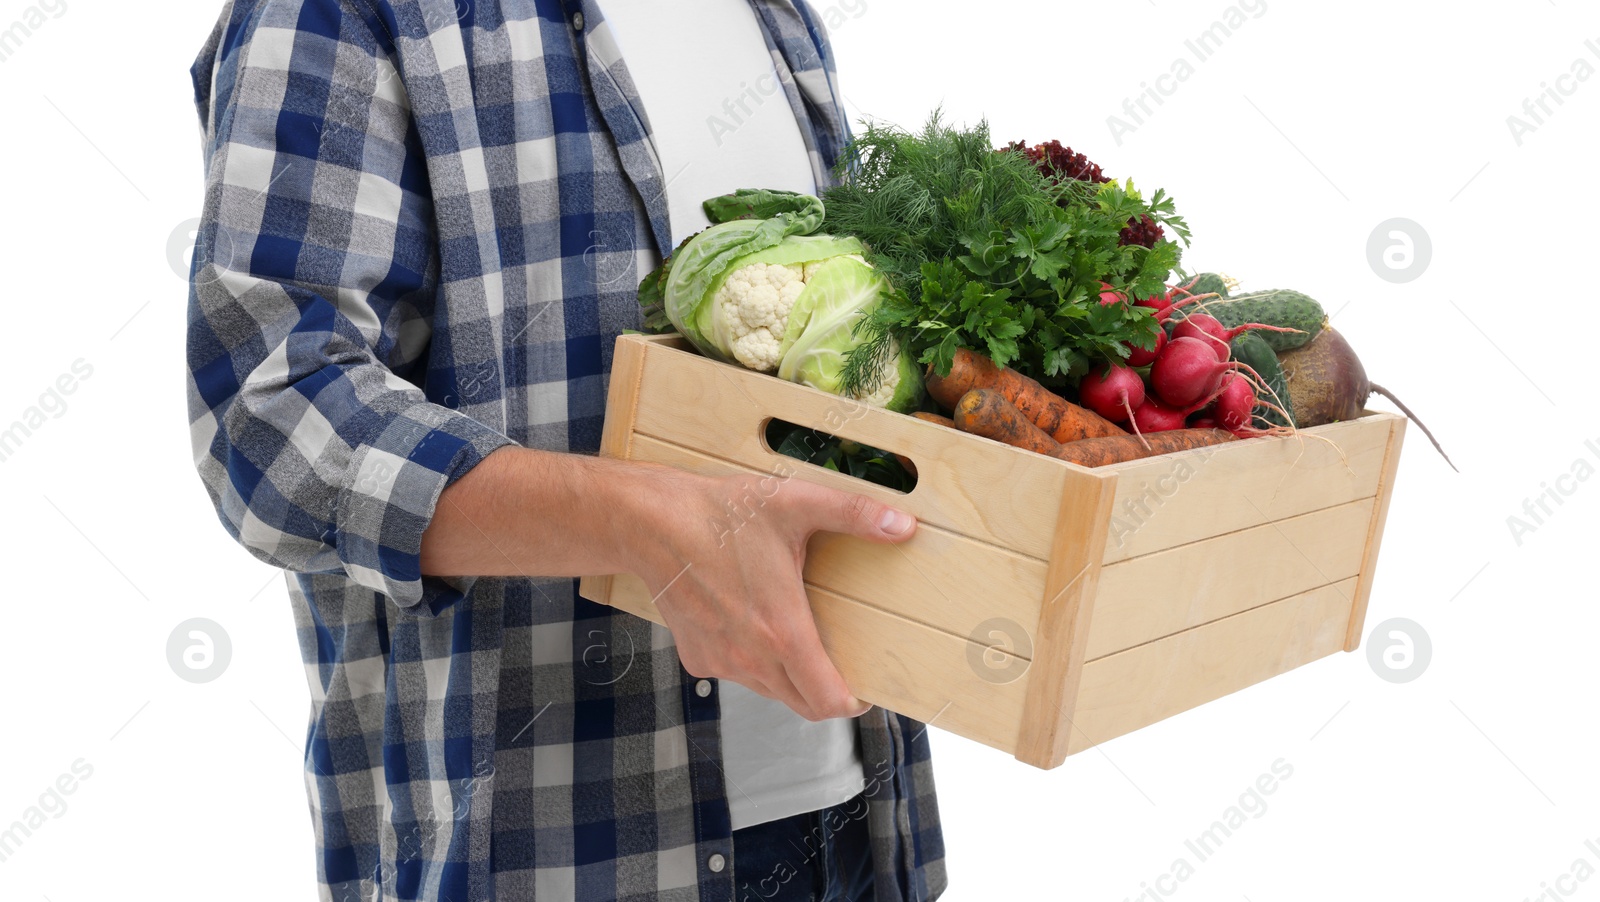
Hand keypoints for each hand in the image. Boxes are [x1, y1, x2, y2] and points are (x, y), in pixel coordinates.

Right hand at [635, 469, 916, 720]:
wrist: (650, 523)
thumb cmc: (720, 514)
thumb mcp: (795, 505)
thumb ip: (854, 515)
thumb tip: (903, 526)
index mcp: (782, 632)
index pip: (829, 702)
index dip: (855, 702)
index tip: (866, 687)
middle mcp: (751, 658)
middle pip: (804, 704)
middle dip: (826, 692)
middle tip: (840, 662)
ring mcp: (720, 662)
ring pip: (770, 690)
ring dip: (789, 675)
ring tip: (795, 633)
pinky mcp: (696, 657)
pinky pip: (736, 673)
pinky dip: (751, 660)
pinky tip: (750, 620)